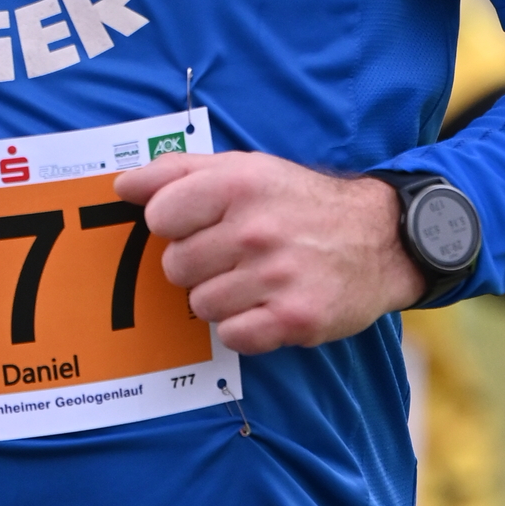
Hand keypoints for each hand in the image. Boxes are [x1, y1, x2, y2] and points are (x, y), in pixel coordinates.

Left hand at [113, 153, 423, 354]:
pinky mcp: (295, 317)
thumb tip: (123, 186)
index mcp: (238, 185)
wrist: (381, 238)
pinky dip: (246, 327)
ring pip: (201, 306)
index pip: (159, 216)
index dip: (175, 226)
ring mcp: (277, 275)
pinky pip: (232, 336)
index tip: (201, 226)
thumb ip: (178, 173)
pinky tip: (269, 306)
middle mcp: (256, 229)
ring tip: (256, 280)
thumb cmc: (299, 203)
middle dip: (199, 266)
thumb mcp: (245, 169)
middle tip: (235, 256)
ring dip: (223, 298)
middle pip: (176, 268)